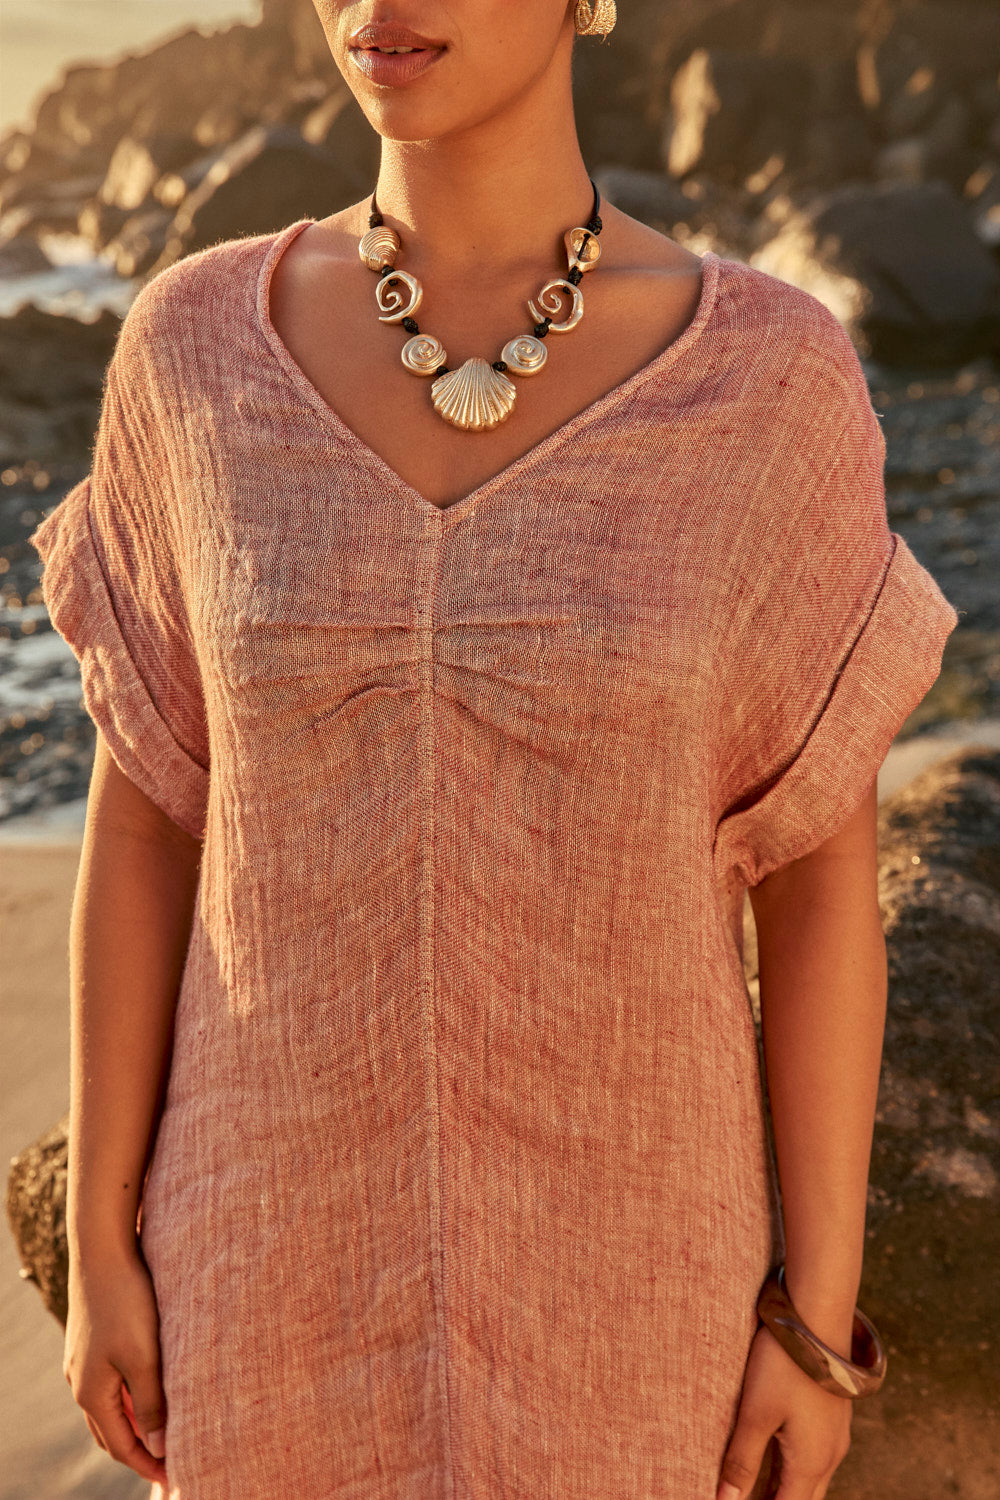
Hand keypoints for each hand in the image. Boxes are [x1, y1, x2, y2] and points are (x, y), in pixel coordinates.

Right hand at [63, 1243, 168, 1484]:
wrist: (102, 1251)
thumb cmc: (126, 1303)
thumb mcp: (144, 1357)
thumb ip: (152, 1404)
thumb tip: (160, 1447)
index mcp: (92, 1394)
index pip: (119, 1445)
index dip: (147, 1464)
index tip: (174, 1476)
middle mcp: (81, 1382)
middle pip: (110, 1431)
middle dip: (137, 1450)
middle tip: (169, 1460)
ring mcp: (82, 1361)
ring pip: (109, 1406)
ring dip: (133, 1422)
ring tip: (163, 1430)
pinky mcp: (91, 1341)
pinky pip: (109, 1382)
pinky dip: (129, 1395)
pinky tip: (149, 1387)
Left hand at [716, 1323, 851, 1498]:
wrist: (819, 1315)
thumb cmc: (784, 1364)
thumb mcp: (756, 1413)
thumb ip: (742, 1460)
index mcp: (812, 1463)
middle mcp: (830, 1455)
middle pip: (802, 1498)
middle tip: (742, 1497)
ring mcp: (835, 1434)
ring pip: (811, 1477)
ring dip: (784, 1487)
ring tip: (754, 1487)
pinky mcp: (832, 1414)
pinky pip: (815, 1454)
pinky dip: (793, 1466)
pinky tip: (774, 1453)